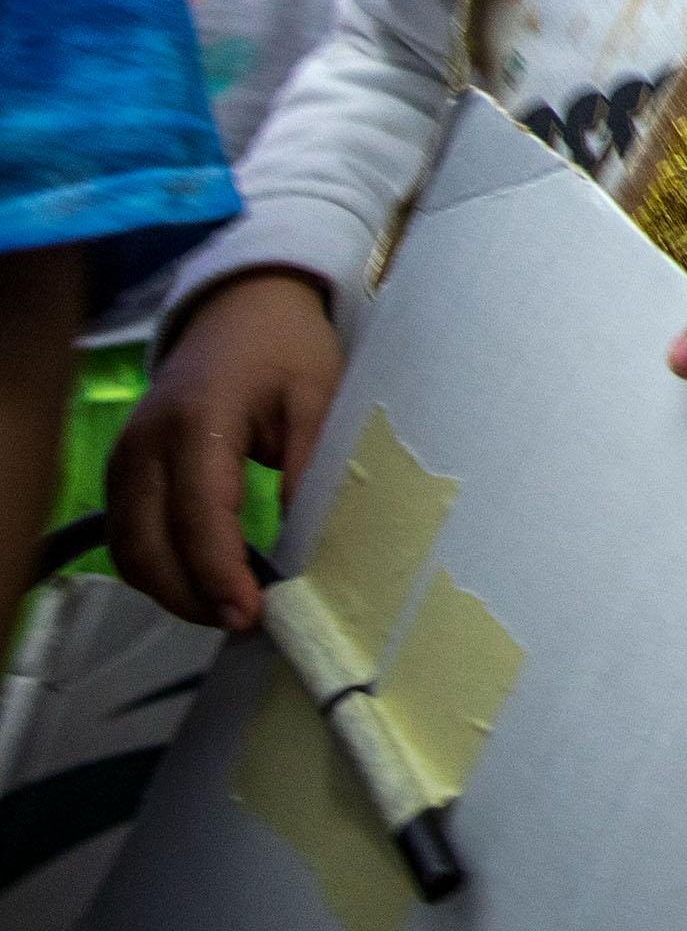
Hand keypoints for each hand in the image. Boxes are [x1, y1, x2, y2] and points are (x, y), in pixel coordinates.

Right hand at [113, 270, 342, 631]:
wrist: (242, 308)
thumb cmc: (287, 349)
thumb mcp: (319, 396)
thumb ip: (311, 465)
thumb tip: (308, 542)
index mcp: (197, 420)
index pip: (197, 514)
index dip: (218, 572)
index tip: (251, 613)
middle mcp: (145, 443)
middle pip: (147, 544)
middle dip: (191, 595)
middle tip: (245, 622)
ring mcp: (124, 457)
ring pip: (128, 548)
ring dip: (171, 589)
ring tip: (230, 609)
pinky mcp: (122, 469)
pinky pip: (126, 534)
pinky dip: (157, 567)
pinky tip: (204, 581)